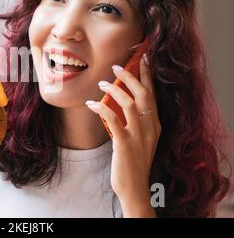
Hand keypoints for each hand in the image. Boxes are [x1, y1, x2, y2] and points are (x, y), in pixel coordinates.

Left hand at [85, 53, 160, 216]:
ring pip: (129, 104)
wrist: (135, 188)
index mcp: (155, 125)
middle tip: (118, 66)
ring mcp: (139, 136)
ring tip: (102, 82)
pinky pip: (112, 120)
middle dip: (131, 77)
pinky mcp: (125, 145)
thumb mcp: (141, 139)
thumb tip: (122, 101)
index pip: (153, 95)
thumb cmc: (134, 162)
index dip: (148, 76)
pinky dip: (102, 108)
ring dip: (114, 90)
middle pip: (144, 95)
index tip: (143, 59)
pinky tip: (91, 104)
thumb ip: (136, 121)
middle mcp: (150, 128)